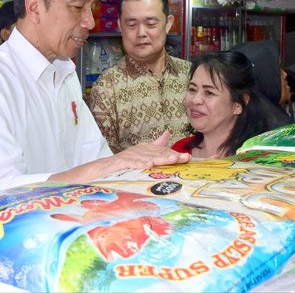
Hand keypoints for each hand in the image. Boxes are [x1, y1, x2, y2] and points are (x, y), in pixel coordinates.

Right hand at [49, 132, 190, 182]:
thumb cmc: (122, 165)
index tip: (187, 158)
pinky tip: (149, 164)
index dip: (175, 154)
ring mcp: (129, 156)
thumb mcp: (141, 155)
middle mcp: (138, 150)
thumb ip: (155, 145)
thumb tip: (167, 132)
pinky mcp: (120, 163)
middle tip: (184, 158)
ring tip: (172, 160)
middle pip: (158, 152)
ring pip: (148, 157)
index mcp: (145, 149)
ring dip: (160, 158)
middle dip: (172, 155)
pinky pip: (132, 163)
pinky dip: (140, 163)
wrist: (98, 171)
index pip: (163, 151)